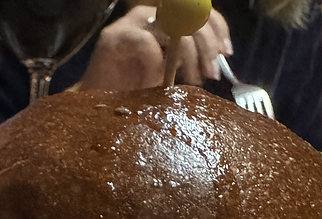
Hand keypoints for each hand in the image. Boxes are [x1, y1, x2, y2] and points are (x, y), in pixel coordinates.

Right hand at [79, 5, 232, 92]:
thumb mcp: (167, 71)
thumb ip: (187, 60)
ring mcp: (131, 25)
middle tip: (211, 73)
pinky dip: (155, 63)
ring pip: (172, 28)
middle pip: (190, 18)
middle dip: (205, 47)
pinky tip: (155, 80)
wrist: (96, 101)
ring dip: (186, 56)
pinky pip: (146, 43)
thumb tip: (216, 60)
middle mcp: (150, 16)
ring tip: (189, 79)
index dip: (217, 30)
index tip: (225, 54)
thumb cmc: (131, 89)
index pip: (199, 12)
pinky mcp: (114, 38)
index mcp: (164, 20)